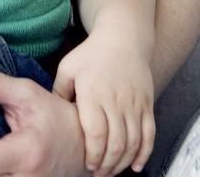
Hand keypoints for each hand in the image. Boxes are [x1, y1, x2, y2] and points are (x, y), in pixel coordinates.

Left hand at [52, 33, 155, 175]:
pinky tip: (136, 166)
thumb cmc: (91, 53)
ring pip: (133, 142)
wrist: (124, 37)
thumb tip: (49, 117)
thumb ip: (58, 93)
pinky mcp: (147, 103)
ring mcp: (134, 103)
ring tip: (111, 172)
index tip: (87, 165)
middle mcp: (116, 100)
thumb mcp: (68, 68)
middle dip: (107, 164)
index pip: (96, 133)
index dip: (93, 154)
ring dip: (123, 162)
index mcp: (93, 93)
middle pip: (116, 142)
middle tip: (97, 174)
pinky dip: (144, 153)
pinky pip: (150, 133)